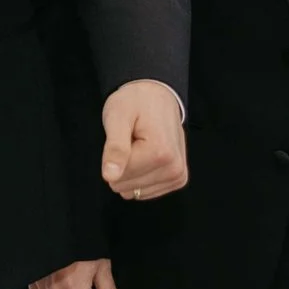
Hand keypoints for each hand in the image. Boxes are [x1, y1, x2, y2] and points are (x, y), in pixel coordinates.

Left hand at [100, 80, 187, 200]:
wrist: (157, 96)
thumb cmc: (135, 102)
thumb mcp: (117, 117)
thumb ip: (115, 148)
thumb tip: (110, 176)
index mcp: (161, 153)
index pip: (119, 176)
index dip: (114, 156)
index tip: (125, 136)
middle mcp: (174, 168)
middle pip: (127, 186)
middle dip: (123, 164)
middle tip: (132, 141)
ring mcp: (178, 175)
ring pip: (135, 192)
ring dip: (131, 170)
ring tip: (139, 146)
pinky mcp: (178, 179)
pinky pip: (145, 192)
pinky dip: (140, 175)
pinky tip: (146, 155)